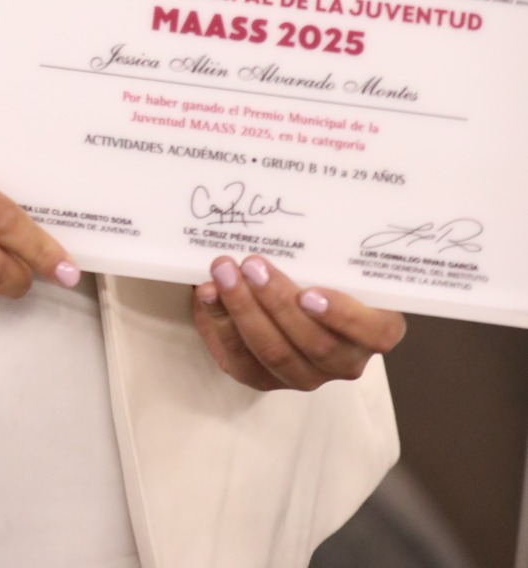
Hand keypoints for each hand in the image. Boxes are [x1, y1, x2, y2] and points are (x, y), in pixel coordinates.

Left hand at [192, 253, 404, 391]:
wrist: (282, 288)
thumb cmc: (316, 266)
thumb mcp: (330, 255)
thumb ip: (324, 243)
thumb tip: (299, 201)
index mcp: (374, 328)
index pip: (374, 332)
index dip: (343, 316)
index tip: (308, 292)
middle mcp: (344, 359)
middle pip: (315, 343)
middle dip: (277, 302)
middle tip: (251, 265)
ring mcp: (305, 375)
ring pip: (275, 353)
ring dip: (243, 310)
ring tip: (222, 274)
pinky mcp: (264, 380)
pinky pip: (241, 359)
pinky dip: (220, 324)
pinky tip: (208, 295)